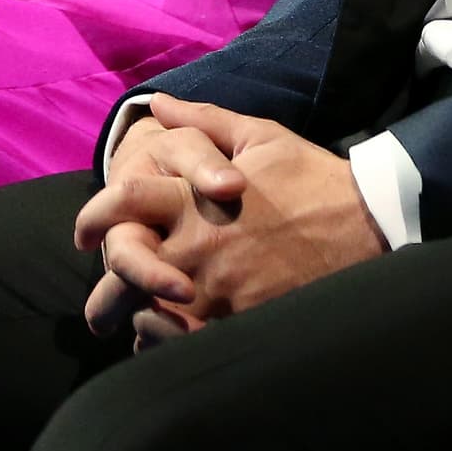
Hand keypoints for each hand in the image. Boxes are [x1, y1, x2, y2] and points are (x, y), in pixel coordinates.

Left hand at [77, 95, 385, 346]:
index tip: (86, 232)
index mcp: (192, 197)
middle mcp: (194, 246)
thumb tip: (156, 105)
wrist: (365, 223)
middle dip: (105, 288)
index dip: (93, 217)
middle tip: (102, 301)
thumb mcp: (259, 137)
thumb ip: (202, 121)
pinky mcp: (236, 322)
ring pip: (146, 316)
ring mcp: (214, 290)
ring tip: (140, 319)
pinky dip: (168, 342)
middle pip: (121, 272)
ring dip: (138, 317)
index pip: (121, 203)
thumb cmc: (309, 176)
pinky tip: (175, 335)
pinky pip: (181, 345)